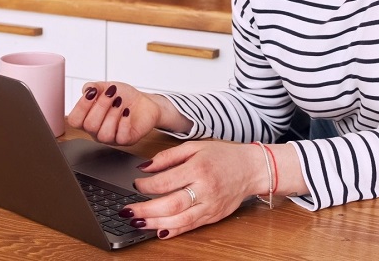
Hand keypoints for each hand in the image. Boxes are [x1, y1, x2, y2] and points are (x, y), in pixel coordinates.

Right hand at [67, 81, 159, 145]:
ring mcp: (111, 137)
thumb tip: (87, 89)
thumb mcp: (107, 87)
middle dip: (101, 106)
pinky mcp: (126, 140)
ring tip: (120, 102)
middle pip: (89, 126)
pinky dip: (124, 122)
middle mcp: (97, 131)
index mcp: (88, 119)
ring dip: (113, 115)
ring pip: (104, 134)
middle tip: (112, 93)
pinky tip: (127, 112)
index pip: (75, 120)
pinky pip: (121, 137)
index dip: (81, 106)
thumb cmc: (123, 96)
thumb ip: (94, 87)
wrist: (144, 101)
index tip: (93, 92)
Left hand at [119, 140, 266, 239]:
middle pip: (170, 204)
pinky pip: (191, 226)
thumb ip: (169, 156)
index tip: (135, 184)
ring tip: (138, 222)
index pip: (166, 181)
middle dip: (145, 210)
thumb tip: (145, 167)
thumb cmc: (223, 155)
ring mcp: (210, 204)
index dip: (146, 185)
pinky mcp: (214, 215)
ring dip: (155, 224)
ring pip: (179, 220)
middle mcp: (205, 188)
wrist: (251, 168)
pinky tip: (159, 231)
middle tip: (127, 211)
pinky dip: (174, 231)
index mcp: (198, 168)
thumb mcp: (195, 146)